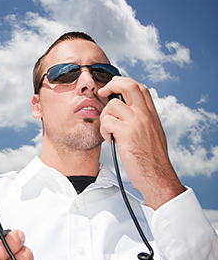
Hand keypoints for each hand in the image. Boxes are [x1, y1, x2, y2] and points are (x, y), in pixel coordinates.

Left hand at [98, 76, 184, 209]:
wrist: (157, 177)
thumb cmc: (152, 159)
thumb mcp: (152, 134)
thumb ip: (142, 121)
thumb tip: (128, 112)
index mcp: (151, 115)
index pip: (140, 88)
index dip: (124, 82)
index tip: (113, 87)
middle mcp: (145, 115)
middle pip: (128, 86)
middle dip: (112, 84)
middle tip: (102, 92)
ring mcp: (137, 123)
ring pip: (112, 105)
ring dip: (104, 117)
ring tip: (108, 131)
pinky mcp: (127, 133)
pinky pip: (107, 121)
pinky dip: (104, 130)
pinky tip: (110, 140)